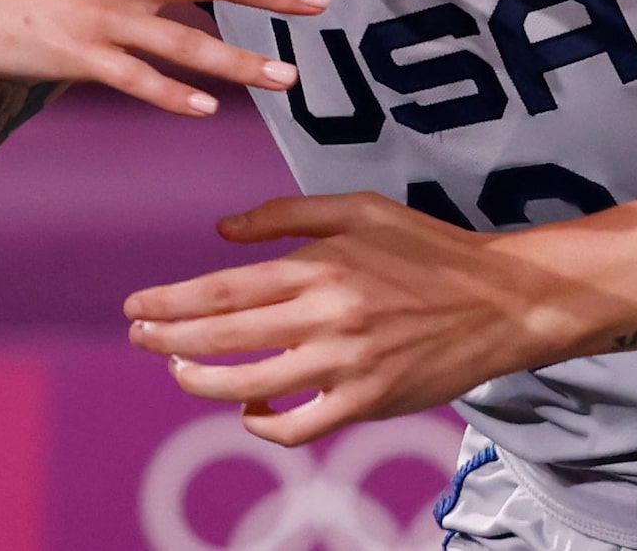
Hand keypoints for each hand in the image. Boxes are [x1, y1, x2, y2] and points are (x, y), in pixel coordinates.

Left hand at [124, 192, 573, 445]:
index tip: (136, 307)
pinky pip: (299, 428)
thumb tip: (221, 230)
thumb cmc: (427, 248)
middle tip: (138, 337)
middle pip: (224, 338)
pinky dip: (265, 422)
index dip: (170, 302)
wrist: (500, 302)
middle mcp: (327, 317)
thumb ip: (286, 214)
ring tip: (179, 370)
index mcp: (320, 267)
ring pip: (252, 386)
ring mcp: (347, 367)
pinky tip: (250, 406)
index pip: (223, 290)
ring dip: (203, 381)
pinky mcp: (368, 403)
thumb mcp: (359, 209)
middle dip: (168, 340)